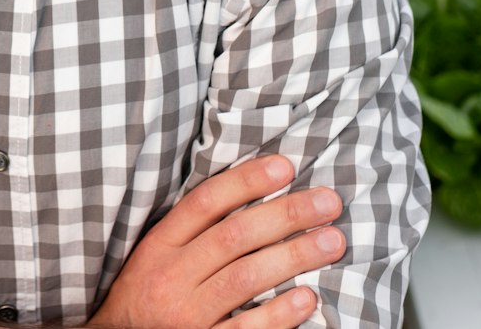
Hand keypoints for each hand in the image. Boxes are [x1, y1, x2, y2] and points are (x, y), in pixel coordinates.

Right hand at [86, 155, 342, 328]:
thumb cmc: (147, 297)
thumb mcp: (155, 256)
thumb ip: (194, 231)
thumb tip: (255, 194)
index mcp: (159, 247)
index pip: (205, 203)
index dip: (246, 181)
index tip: (286, 167)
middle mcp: (171, 277)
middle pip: (234, 236)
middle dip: (286, 215)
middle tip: (329, 202)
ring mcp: (186, 316)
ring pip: (245, 278)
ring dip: (294, 256)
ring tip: (333, 241)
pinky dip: (278, 313)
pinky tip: (308, 298)